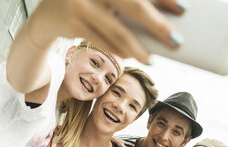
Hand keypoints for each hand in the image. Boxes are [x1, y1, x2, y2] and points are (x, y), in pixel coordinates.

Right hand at [31, 0, 185, 63]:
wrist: (45, 16)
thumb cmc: (84, 5)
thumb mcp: (104, 0)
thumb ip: (126, 5)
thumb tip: (159, 20)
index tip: (183, 8)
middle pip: (134, 4)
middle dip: (157, 24)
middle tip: (176, 41)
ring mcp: (81, 3)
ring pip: (118, 30)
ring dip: (138, 48)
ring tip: (152, 59)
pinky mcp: (72, 23)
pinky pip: (102, 41)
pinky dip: (118, 50)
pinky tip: (130, 56)